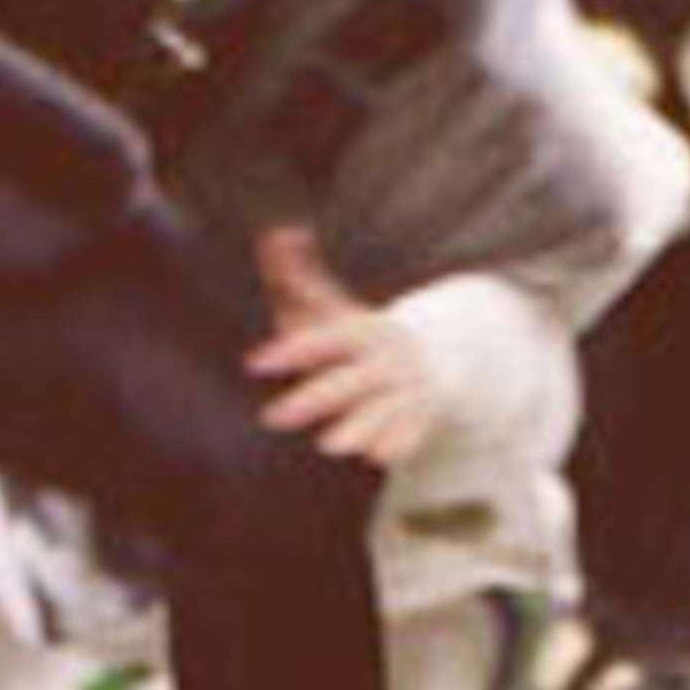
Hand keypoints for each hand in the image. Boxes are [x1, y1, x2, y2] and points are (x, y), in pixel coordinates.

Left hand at [247, 225, 438, 466]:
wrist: (434, 353)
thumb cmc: (359, 334)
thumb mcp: (333, 305)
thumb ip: (299, 276)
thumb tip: (276, 234)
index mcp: (359, 330)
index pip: (323, 340)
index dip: (291, 351)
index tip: (254, 363)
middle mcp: (382, 360)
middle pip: (347, 381)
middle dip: (312, 399)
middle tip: (272, 417)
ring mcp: (403, 390)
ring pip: (381, 410)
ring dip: (359, 426)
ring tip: (331, 445)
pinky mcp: (419, 417)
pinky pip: (410, 432)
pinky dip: (398, 442)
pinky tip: (378, 456)